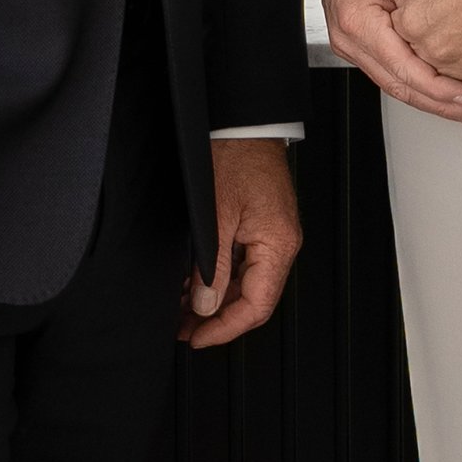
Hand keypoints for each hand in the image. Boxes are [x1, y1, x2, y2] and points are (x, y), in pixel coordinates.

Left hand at [181, 140, 302, 351]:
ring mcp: (272, 236)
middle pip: (252, 299)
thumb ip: (212, 266)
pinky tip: (191, 283)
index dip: (225, 329)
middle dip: (215, 318)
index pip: (257, 306)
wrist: (243, 123)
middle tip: (182, 328)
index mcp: (278, 245)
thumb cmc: (235, 158)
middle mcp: (281, 245)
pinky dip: (217, 278)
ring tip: (180, 309)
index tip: (197, 338)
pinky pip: (242, 264)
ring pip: (245, 284)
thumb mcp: (215, 216)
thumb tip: (205, 306)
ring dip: (214, 300)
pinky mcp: (260, 227)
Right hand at [307, 0, 461, 123]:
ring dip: (430, 101)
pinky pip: (389, 75)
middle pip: (399, 85)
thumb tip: (453, 42)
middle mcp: (349, 40)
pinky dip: (416, 87)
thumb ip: (425, 8)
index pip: (403, 68)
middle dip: (439, 104)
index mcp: (358, 20)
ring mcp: (349, 47)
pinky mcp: (357, 48)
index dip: (438, 88)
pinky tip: (439, 95)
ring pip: (394, 86)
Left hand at [384, 0, 461, 102]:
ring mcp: (460, 66)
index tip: (428, 13)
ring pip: (444, 78)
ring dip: (450, 67)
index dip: (412, 21)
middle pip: (419, 56)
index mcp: (413, 22)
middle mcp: (432, 49)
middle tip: (450, 26)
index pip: (399, 32)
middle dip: (430, 44)